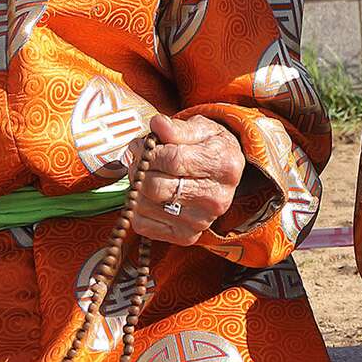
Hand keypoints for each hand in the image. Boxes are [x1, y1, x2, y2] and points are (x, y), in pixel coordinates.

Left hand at [131, 113, 244, 243]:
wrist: (223, 174)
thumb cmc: (208, 147)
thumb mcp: (200, 129)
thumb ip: (177, 128)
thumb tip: (157, 125)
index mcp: (224, 166)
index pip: (172, 160)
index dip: (148, 151)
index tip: (142, 145)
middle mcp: (217, 198)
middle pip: (156, 187)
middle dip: (140, 170)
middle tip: (140, 161)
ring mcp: (202, 221)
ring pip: (145, 206)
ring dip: (137, 188)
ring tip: (147, 176)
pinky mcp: (186, 236)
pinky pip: (143, 225)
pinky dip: (138, 208)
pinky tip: (151, 196)